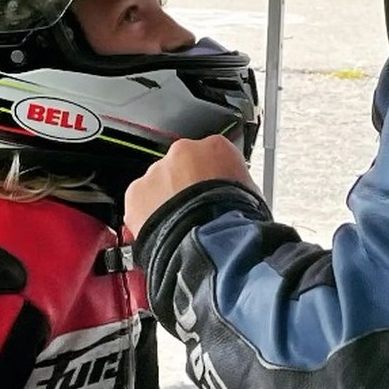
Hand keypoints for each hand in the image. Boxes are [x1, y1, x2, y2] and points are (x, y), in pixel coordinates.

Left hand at [124, 134, 258, 236]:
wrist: (208, 241)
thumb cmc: (233, 221)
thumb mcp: (251, 195)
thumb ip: (235, 184)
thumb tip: (235, 194)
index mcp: (216, 147)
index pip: (212, 154)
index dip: (211, 177)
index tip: (211, 191)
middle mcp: (184, 151)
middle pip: (182, 165)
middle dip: (186, 185)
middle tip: (194, 209)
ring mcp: (158, 170)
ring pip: (159, 182)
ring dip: (166, 199)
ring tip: (178, 224)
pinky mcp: (137, 191)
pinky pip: (140, 200)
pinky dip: (147, 213)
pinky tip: (163, 229)